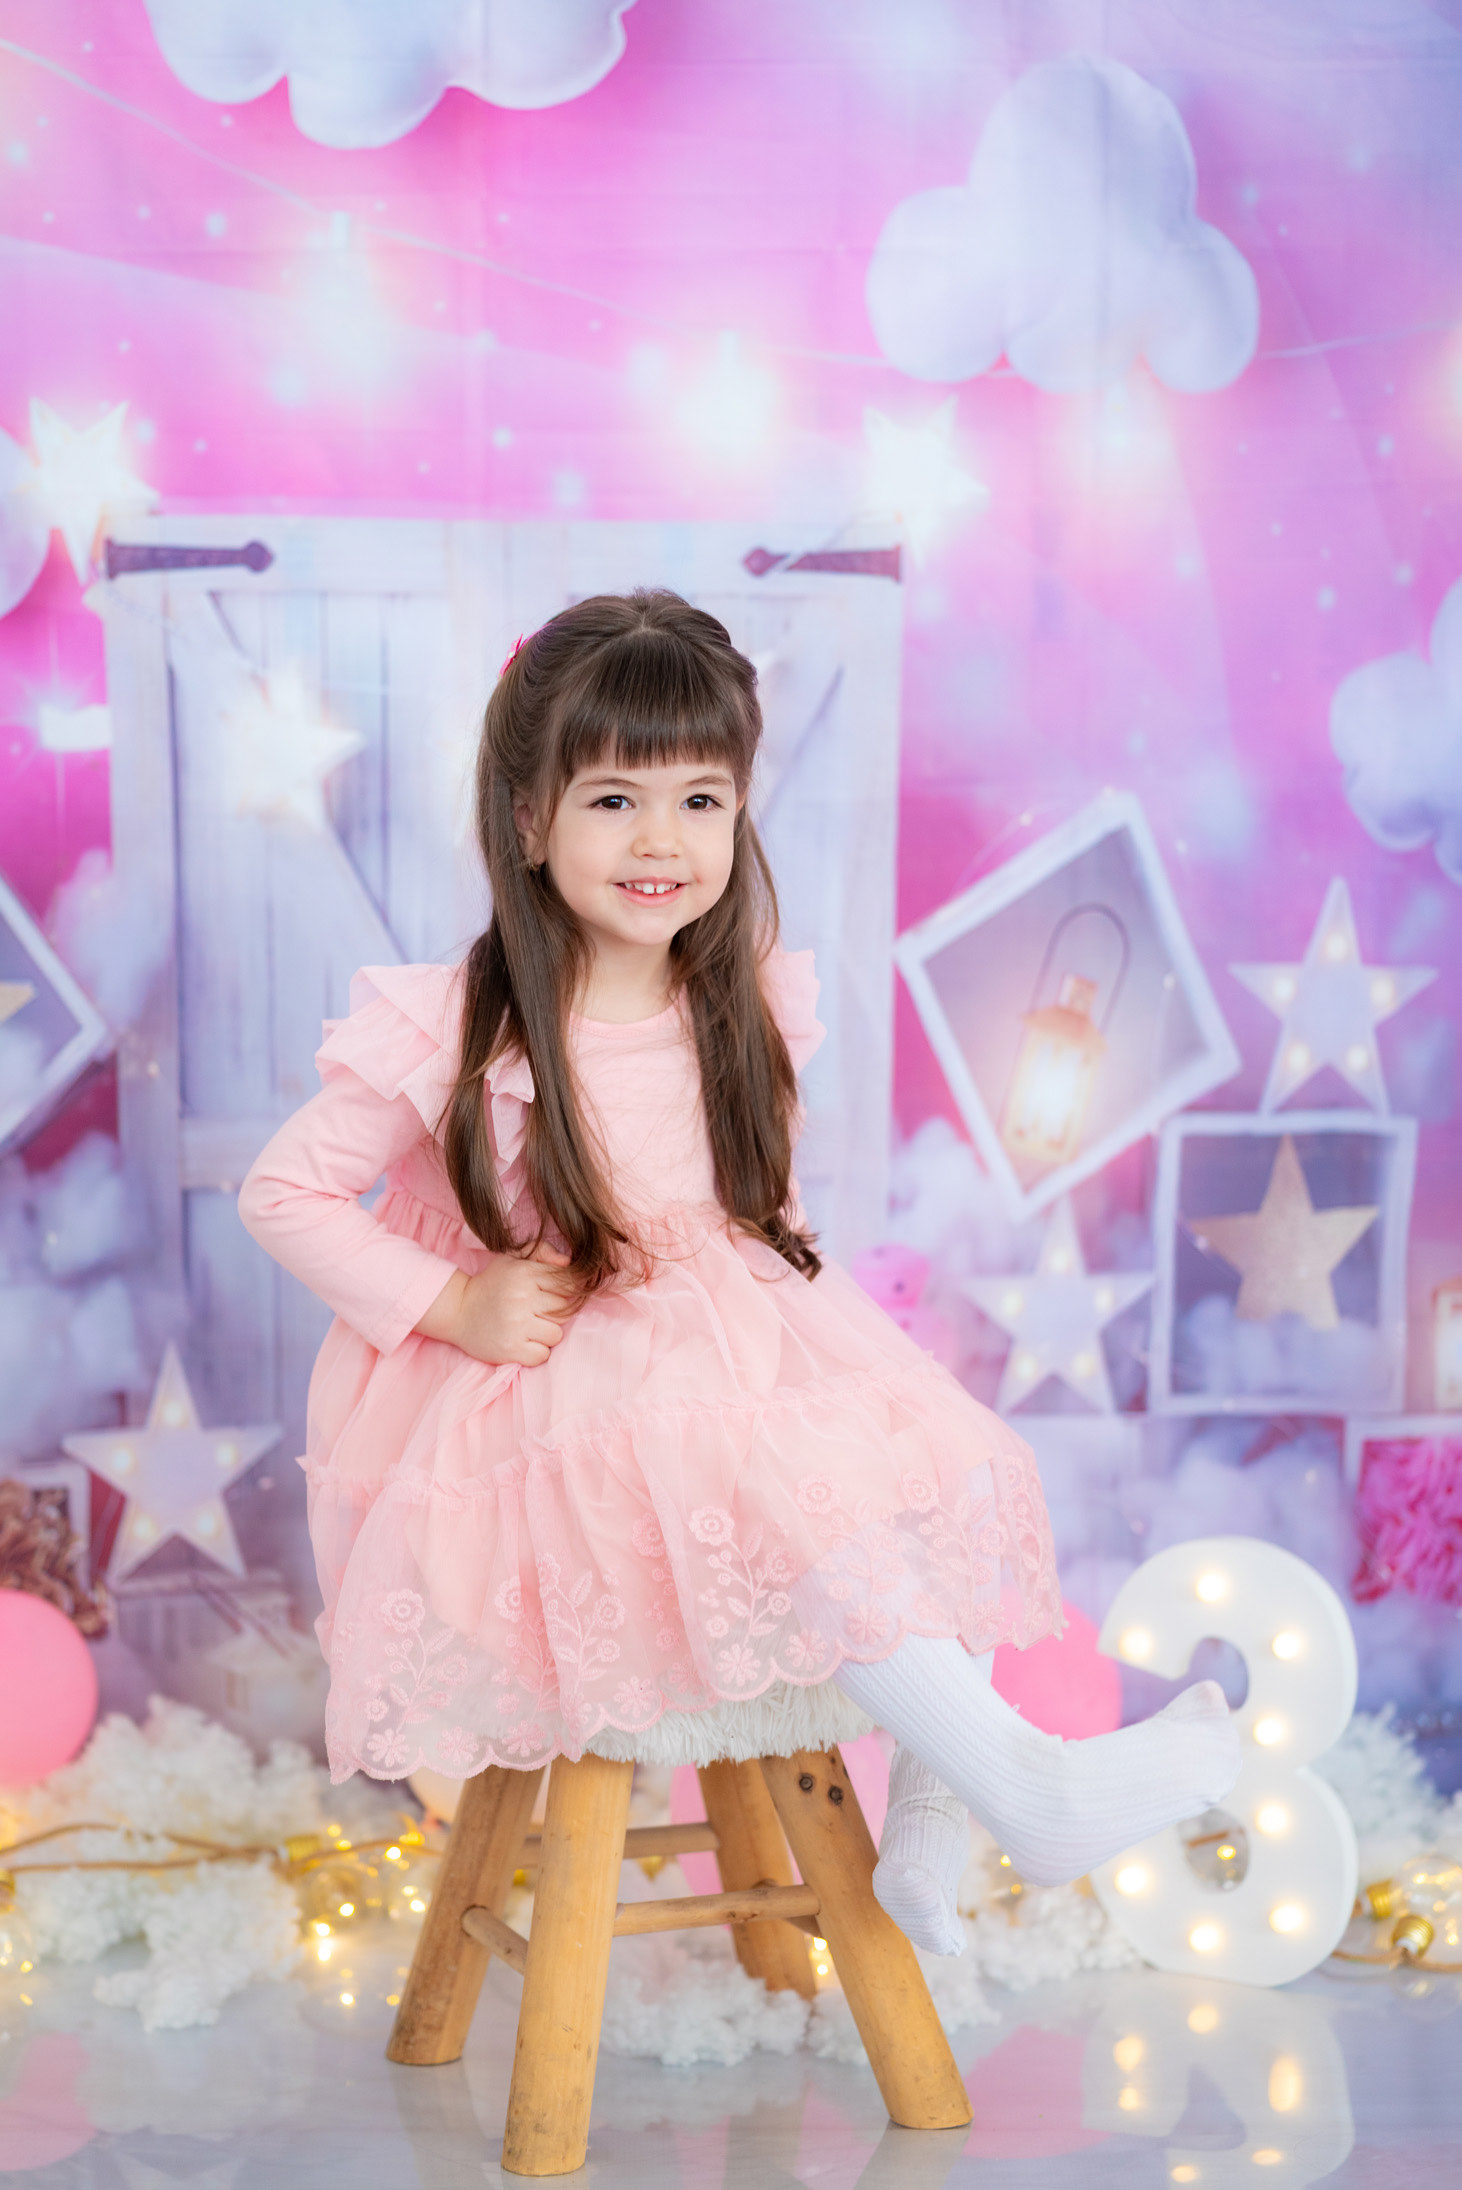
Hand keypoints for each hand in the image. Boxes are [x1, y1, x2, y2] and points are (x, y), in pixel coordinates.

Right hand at [414, 1246, 578, 1366]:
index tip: (554, 1295)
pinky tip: (524, 1342)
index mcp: (525, 1274)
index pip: (568, 1284)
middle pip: (564, 1310)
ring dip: (547, 1334)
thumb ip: (542, 1252)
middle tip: (537, 1312)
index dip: (567, 1291)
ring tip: (531, 1328)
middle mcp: (522, 1298)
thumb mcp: (512, 1259)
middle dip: (555, 1312)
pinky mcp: (511, 1349)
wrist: (457, 1311)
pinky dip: (536, 1352)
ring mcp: (517, 1325)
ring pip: (556, 1334)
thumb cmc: (491, 1284)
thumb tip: (568, 1262)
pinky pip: (542, 1355)